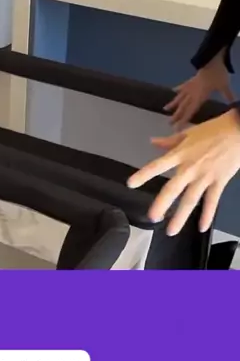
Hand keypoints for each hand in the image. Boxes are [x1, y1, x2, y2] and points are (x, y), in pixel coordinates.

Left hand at [127, 110, 239, 235]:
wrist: (238, 131)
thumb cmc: (214, 130)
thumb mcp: (188, 133)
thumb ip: (169, 141)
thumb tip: (153, 142)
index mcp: (180, 154)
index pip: (157, 166)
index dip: (143, 175)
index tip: (131, 184)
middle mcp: (190, 168)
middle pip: (172, 189)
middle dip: (162, 204)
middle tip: (152, 218)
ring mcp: (205, 177)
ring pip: (191, 200)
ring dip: (181, 216)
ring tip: (171, 230)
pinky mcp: (219, 182)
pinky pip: (212, 201)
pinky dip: (207, 215)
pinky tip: (201, 227)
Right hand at [164, 52, 234, 128]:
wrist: (211, 60)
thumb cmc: (218, 74)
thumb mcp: (224, 86)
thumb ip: (228, 95)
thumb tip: (234, 104)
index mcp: (199, 97)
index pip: (190, 111)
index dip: (183, 121)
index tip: (177, 128)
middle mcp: (192, 94)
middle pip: (183, 107)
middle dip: (176, 116)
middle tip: (169, 124)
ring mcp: (190, 87)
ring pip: (179, 98)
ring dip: (172, 104)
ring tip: (165, 109)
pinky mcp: (190, 81)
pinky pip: (182, 86)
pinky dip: (177, 89)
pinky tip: (172, 91)